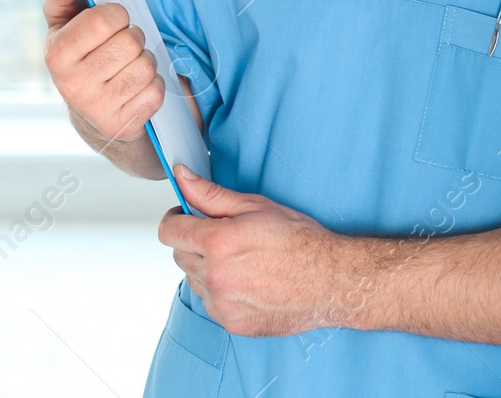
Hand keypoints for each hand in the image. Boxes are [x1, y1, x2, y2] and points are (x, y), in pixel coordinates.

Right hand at [43, 0, 164, 144]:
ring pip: (146, 66)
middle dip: (133, 37)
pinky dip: (154, 87)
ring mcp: (96, 109)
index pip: (104, 20)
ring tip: (129, 66)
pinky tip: (137, 89)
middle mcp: (72, 84)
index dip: (118, 14)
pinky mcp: (122, 126)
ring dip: (145, 62)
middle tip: (123, 45)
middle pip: (130, 42)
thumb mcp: (67, 21)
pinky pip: (156, 92)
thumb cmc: (83, 55)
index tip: (113, 19)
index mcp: (56, 53)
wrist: (93, 116)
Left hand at [159, 166, 352, 337]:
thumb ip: (210, 194)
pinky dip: (221, 293)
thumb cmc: (299, 240)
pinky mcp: (232, 323)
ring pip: (194, 280)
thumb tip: (181, 176)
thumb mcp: (254, 206)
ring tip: (240, 262)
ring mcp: (222, 304)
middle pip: (179, 255)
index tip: (187, 217)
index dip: (176, 219)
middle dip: (194, 243)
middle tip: (224, 238)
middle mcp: (215, 276)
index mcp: (217, 243)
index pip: (168, 231)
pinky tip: (247, 282)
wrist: (331, 281)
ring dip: (207, 269)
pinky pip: (210, 303)